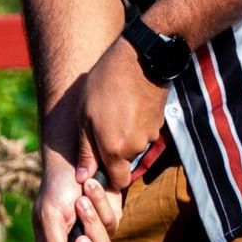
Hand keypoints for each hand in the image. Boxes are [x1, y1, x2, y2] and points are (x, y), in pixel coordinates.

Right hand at [34, 152, 122, 241]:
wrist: (79, 161)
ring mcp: (91, 239)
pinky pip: (112, 227)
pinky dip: (102, 208)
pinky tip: (92, 190)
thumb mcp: (50, 215)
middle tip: (80, 241)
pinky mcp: (108, 224)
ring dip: (91, 221)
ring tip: (81, 199)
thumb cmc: (56, 189)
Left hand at [78, 36, 168, 192]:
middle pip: (125, 162)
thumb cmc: (105, 86)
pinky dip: (137, 124)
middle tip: (102, 127)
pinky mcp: (159, 123)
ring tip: (115, 110)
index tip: (99, 163)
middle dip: (115, 152)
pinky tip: (128, 104)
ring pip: (136, 146)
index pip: (118, 182)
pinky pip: (145, 132)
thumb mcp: (84, 117)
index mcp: (114, 150)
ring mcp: (150, 135)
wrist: (139, 60)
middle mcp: (135, 148)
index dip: (109, 177)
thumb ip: (86, 151)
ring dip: (126, 135)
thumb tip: (83, 177)